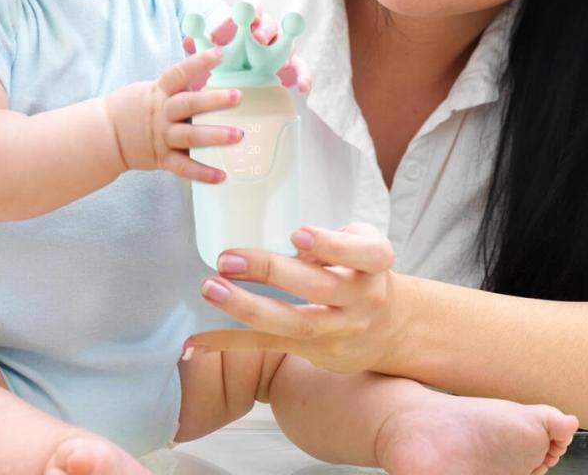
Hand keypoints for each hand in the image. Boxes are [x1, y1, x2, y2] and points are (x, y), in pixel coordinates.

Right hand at [104, 47, 242, 182]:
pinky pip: (183, 167)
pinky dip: (202, 173)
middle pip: (188, 105)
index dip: (198, 62)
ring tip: (238, 135)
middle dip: (213, 100)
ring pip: (190, 136)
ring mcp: (162, 137)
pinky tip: (222, 176)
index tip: (218, 54)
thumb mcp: (154, 89)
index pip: (179, 74)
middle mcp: (162, 113)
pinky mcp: (162, 159)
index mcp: (160, 92)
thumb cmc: (135, 108)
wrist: (105, 135)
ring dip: (215, 136)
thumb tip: (207, 70)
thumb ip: (180, 83)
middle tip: (237, 96)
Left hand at [183, 9, 311, 91]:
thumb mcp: (208, 52)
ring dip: (287, 52)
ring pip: (288, 44)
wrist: (234, 74)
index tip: (242, 16)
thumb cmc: (221, 57)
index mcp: (246, 23)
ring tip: (283, 65)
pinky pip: (300, 69)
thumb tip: (187, 40)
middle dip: (265, 31)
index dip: (247, 13)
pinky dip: (304, 77)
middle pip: (271, 24)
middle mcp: (265, 33)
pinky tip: (303, 88)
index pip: (250, 12)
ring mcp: (279, 50)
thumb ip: (200, 45)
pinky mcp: (290, 68)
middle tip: (258, 40)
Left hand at [184, 223, 400, 372]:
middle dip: (271, 273)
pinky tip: (198, 340)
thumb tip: (292, 244)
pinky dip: (231, 342)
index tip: (297, 234)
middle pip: (319, 288)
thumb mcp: (362, 245)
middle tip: (227, 259)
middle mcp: (362, 300)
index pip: (364, 254)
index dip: (332, 246)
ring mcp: (339, 331)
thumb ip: (332, 240)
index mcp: (375, 264)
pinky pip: (269, 346)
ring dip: (246, 307)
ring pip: (294, 323)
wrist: (390, 328)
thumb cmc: (363, 272)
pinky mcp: (314, 352)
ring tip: (210, 289)